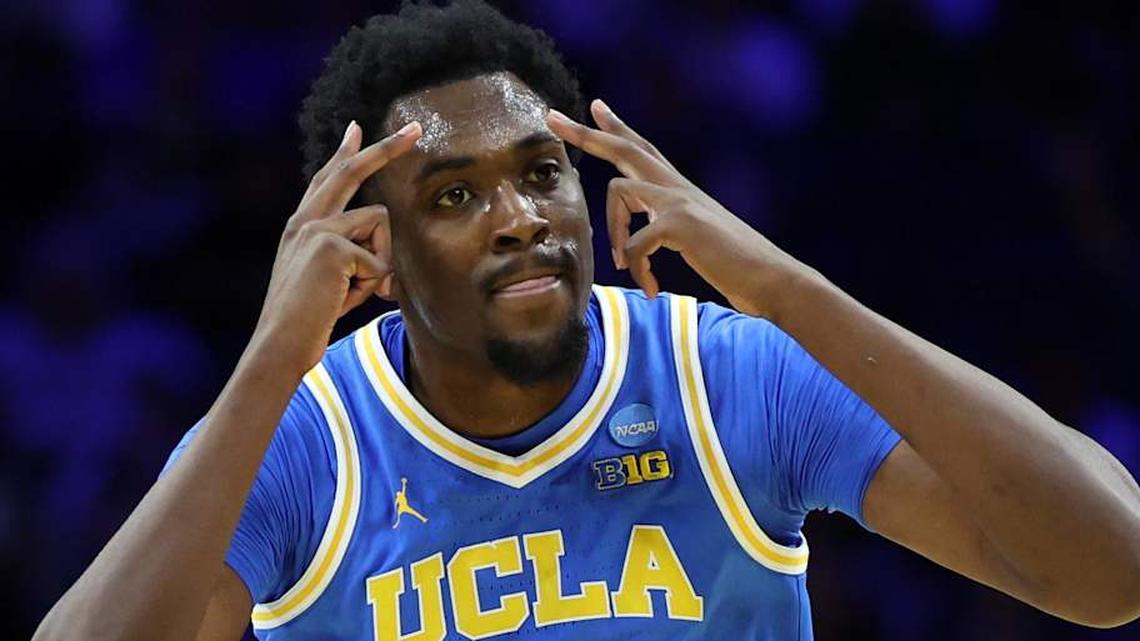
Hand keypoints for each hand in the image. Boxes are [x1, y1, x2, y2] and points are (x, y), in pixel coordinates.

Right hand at [252, 120, 421, 373]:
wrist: (280, 344)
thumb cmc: (309, 321)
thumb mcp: (331, 282)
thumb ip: (352, 259)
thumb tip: (385, 260)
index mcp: (301, 226)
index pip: (327, 178)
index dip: (344, 152)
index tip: (356, 127)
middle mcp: (305, 220)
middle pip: (351, 170)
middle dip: (387, 147)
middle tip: (415, 129)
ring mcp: (316, 229)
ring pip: (380, 223)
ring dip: (379, 263)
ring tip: (353, 291)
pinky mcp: (331, 246)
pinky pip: (379, 260)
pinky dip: (370, 286)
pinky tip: (344, 299)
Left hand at [546, 100, 805, 317]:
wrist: (771, 279)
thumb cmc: (734, 266)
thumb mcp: (694, 239)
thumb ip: (666, 228)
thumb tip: (638, 238)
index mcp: (679, 189)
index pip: (643, 149)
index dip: (618, 127)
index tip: (594, 107)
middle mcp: (678, 187)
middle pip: (624, 148)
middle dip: (585, 134)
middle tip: (552, 119)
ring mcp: (680, 201)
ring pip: (618, 191)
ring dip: (612, 233)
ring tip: (624, 266)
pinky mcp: (681, 224)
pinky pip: (635, 242)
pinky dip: (637, 268)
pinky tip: (650, 286)